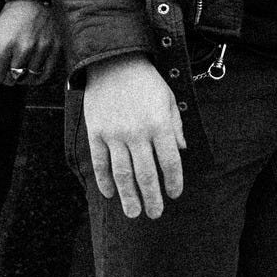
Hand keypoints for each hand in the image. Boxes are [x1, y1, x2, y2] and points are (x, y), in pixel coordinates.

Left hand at [0, 0, 59, 86]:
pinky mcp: (56, 48)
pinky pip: (45, 75)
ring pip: (27, 79)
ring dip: (22, 77)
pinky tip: (32, 69)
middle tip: (8, 65)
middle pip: (10, 80)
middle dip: (6, 76)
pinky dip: (36, 77)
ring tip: (21, 66)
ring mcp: (42, 48)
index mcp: (6, 43)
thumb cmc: (13, 16)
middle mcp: (25, 47)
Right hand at [82, 54, 185, 218]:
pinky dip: (104, 180)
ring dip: (129, 196)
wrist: (113, 61)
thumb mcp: (168, 98)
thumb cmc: (146, 81)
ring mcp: (114, 135)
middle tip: (155, 214)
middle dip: (152, 197)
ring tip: (134, 213)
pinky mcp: (96, 133)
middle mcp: (137, 133)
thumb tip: (181, 150)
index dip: (173, 181)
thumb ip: (175, 126)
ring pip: (122, 174)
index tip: (174, 194)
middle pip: (146, 173)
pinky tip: (110, 194)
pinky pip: (100, 163)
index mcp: (159, 124)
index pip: (170, 161)